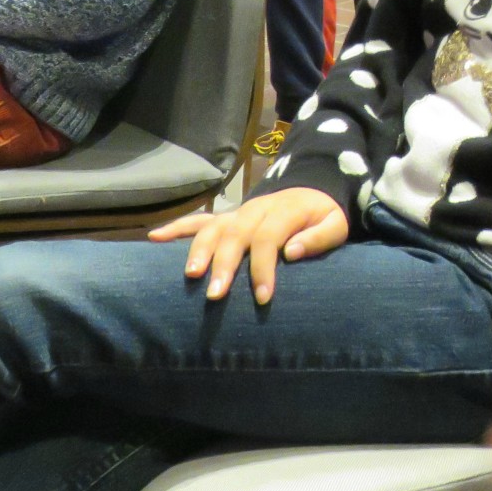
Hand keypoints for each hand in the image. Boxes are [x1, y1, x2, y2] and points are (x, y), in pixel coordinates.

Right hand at [148, 187, 348, 304]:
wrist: (313, 192)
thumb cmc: (323, 217)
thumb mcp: (336, 224)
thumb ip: (320, 237)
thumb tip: (294, 252)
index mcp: (285, 210)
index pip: (269, 239)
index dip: (264, 269)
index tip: (262, 299)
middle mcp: (257, 209)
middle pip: (236, 234)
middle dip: (225, 265)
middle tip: (215, 296)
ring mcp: (238, 212)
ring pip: (213, 227)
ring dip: (198, 250)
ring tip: (190, 276)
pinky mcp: (227, 217)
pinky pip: (199, 220)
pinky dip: (176, 227)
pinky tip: (154, 238)